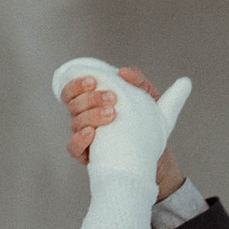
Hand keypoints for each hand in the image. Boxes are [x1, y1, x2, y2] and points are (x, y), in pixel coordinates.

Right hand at [53, 57, 189, 197]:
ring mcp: (85, 137)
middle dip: (91, 98)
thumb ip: (139, 81)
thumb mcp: (149, 98)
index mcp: (92, 102)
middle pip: (73, 104)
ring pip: (76, 123)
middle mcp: (84, 118)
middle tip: (113, 97)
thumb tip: (124, 72)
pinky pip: (74, 148)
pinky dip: (79, 139)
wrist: (156, 153)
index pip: (72, 90)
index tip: (94, 80)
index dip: (76, 84)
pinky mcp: (87, 156)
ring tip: (113, 114)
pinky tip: (92, 133)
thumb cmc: (146, 122)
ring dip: (92, 115)